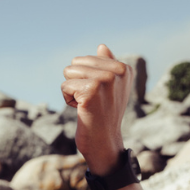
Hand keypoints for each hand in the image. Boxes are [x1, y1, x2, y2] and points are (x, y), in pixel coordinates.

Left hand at [61, 44, 133, 175]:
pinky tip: (82, 110)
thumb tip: (102, 46)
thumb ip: (107, 66)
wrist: (104, 143)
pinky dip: (68, 100)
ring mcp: (106, 79)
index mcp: (124, 68)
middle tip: (91, 101)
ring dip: (71, 91)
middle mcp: (119, 71)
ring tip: (87, 105)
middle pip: (75, 63)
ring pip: (68, 73)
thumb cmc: (103, 115)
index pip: (85, 60)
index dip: (85, 79)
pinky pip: (65, 86)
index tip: (99, 96)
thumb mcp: (110, 89)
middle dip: (76, 83)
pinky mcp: (92, 90)